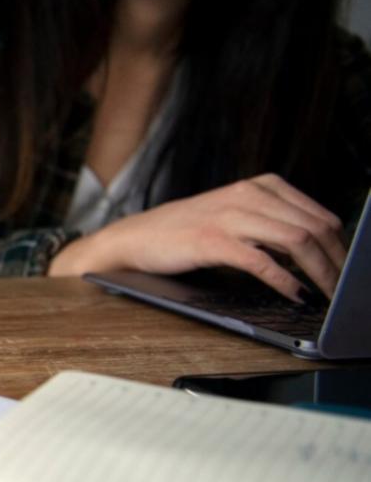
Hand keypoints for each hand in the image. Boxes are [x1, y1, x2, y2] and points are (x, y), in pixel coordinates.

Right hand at [52, 174, 345, 299]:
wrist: (133, 238)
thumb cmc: (183, 233)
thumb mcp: (234, 216)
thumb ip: (271, 224)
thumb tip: (317, 250)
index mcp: (260, 186)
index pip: (319, 214)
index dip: (342, 246)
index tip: (350, 270)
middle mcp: (249, 195)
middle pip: (314, 227)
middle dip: (338, 262)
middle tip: (346, 289)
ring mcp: (230, 216)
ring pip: (296, 241)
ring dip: (321, 272)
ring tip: (330, 295)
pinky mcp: (213, 240)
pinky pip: (263, 261)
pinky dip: (286, 281)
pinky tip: (297, 295)